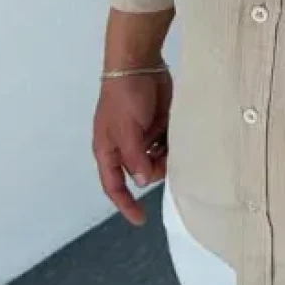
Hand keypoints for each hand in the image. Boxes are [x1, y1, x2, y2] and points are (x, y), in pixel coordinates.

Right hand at [92, 71, 171, 225]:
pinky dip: (173, 146)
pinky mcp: (159, 126)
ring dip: (166, 158)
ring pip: (157, 161)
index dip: (125, 204)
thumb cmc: (124, 97)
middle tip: (164, 157)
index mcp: (109, 150)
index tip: (140, 219)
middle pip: (141, 174)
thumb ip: (134, 158)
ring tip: (169, 142)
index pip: (113, 185)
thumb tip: (142, 182)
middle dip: (154, 171)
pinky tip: (175, 135)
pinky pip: (168, 146)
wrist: (139, 65)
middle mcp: (125, 147)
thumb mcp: (127, 130)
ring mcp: (143, 137)